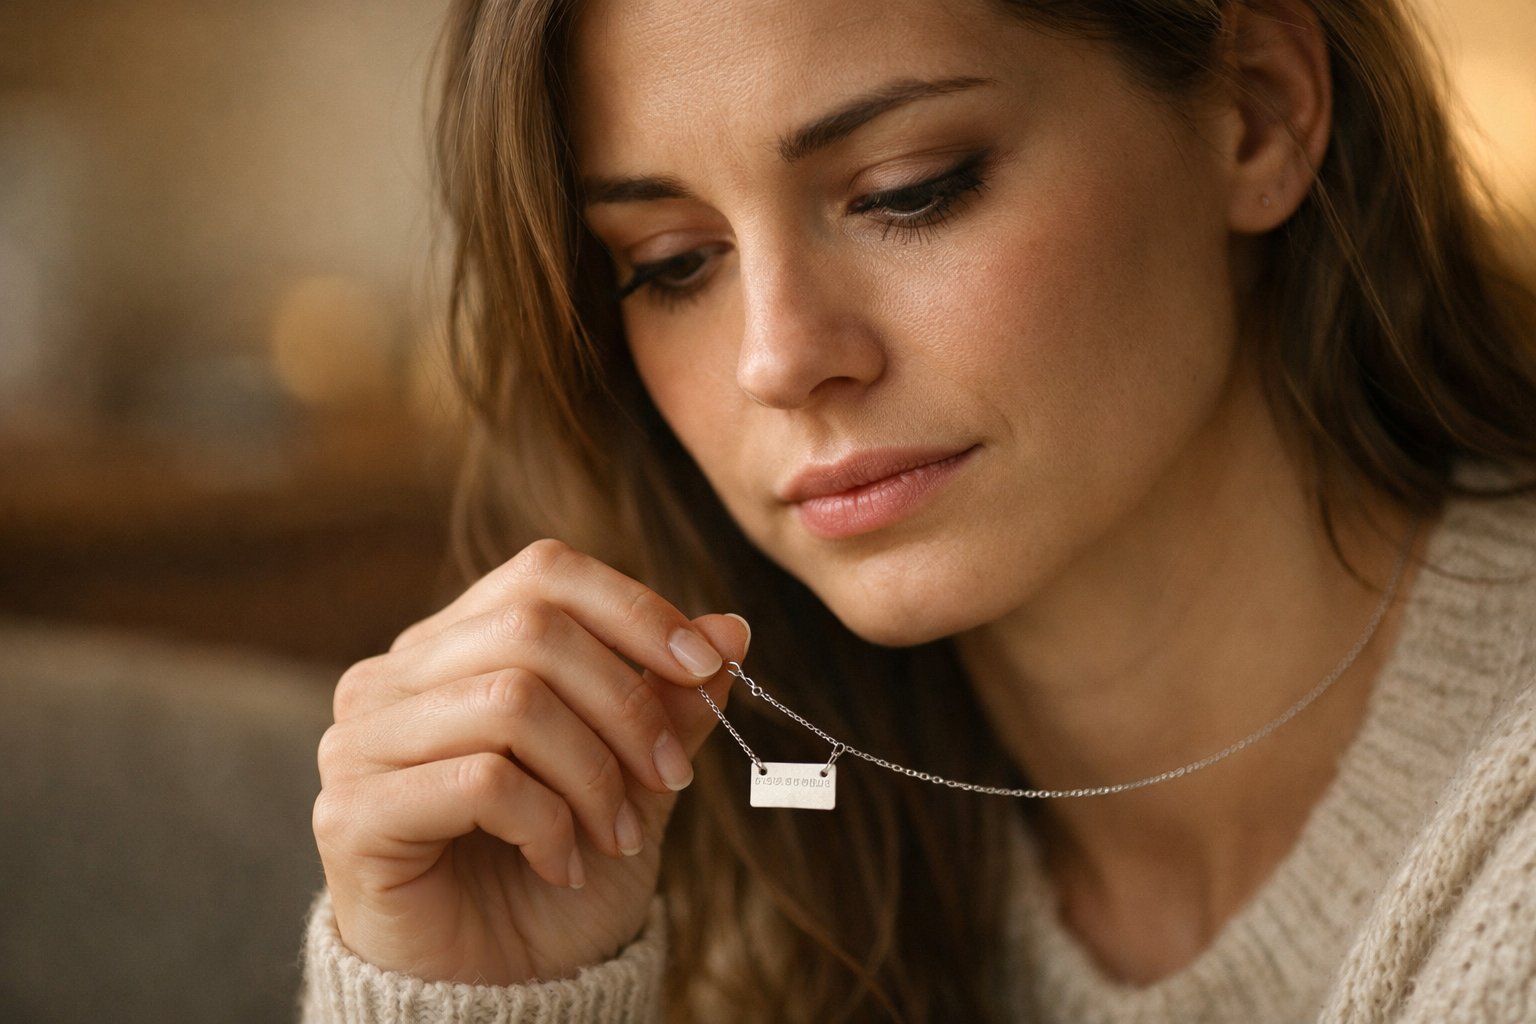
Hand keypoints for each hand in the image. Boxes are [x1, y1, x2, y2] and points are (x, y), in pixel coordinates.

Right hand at [312, 539, 748, 984]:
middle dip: (627, 705)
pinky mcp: (352, 812)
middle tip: (671, 777)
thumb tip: (731, 627)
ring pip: (512, 700)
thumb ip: (668, 701)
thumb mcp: (633, 777)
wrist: (496, 988)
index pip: (543, 574)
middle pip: (534, 630)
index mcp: (452, 647)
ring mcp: (360, 741)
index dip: (634, 610)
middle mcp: (392, 678)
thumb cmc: (555, 871)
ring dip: (593, 775)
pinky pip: (481, 781)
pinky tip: (560, 864)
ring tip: (617, 836)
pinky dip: (548, 824)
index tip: (705, 666)